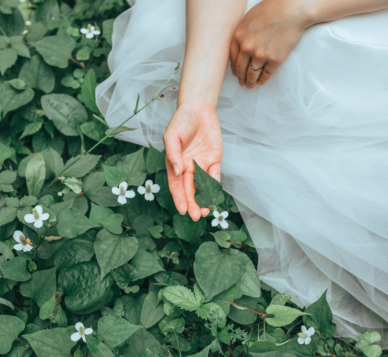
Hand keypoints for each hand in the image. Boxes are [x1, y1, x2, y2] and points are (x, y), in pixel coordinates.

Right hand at [163, 103, 222, 220]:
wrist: (198, 108)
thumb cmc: (181, 121)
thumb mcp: (172, 135)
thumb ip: (173, 153)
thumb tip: (177, 171)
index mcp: (175, 164)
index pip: (177, 186)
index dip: (179, 198)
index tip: (182, 210)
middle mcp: (187, 168)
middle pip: (190, 190)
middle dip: (193, 204)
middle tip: (197, 216)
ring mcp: (201, 165)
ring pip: (203, 186)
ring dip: (204, 199)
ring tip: (206, 211)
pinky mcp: (214, 160)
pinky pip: (215, 175)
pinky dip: (215, 186)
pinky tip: (215, 196)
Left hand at [230, 0, 311, 87]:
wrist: (292, 8)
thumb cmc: (272, 9)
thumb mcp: (249, 19)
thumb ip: (242, 33)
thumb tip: (240, 47)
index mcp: (239, 36)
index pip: (232, 58)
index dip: (234, 68)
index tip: (235, 73)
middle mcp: (247, 48)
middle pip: (241, 69)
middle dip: (240, 78)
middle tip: (242, 82)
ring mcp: (260, 55)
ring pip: (252, 74)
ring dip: (250, 82)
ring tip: (250, 85)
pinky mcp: (274, 60)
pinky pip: (266, 74)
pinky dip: (262, 80)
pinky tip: (261, 82)